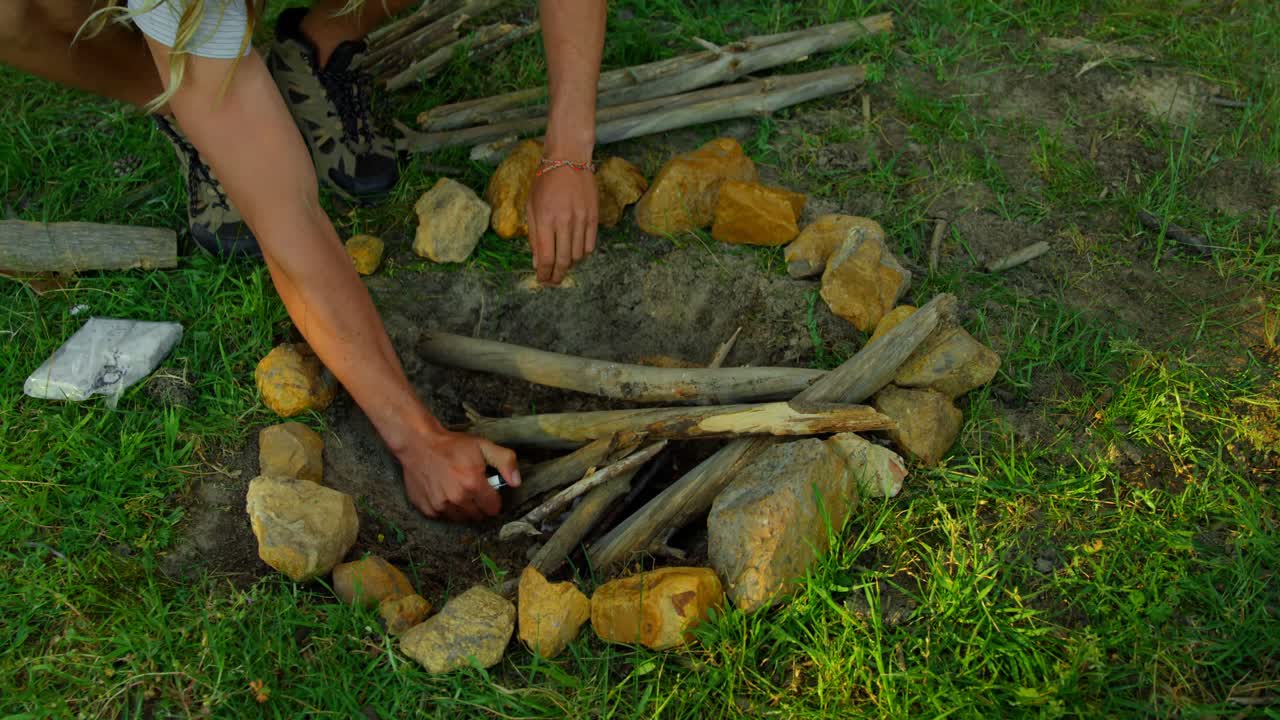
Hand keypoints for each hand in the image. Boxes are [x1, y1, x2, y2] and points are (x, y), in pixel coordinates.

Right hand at [398, 429, 520, 522]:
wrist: (418, 444)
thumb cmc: (451, 445)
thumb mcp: (483, 446)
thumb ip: (505, 461)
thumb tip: (516, 482)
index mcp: (473, 484)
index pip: (493, 508)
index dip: (493, 499)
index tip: (488, 491)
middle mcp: (456, 498)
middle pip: (478, 516)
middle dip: (479, 505)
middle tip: (472, 488)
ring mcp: (440, 506)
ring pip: (461, 518)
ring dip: (464, 508)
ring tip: (459, 490)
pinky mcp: (427, 509)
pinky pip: (444, 517)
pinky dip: (447, 509)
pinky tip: (444, 492)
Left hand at [526, 164, 597, 284]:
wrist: (569, 159)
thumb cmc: (545, 181)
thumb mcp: (532, 206)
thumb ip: (534, 235)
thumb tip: (537, 261)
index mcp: (545, 219)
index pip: (546, 257)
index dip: (544, 274)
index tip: (542, 280)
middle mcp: (565, 221)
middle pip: (563, 260)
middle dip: (557, 275)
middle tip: (553, 281)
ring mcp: (582, 220)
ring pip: (578, 255)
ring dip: (570, 265)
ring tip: (562, 266)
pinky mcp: (594, 217)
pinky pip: (590, 245)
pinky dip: (583, 254)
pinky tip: (575, 253)